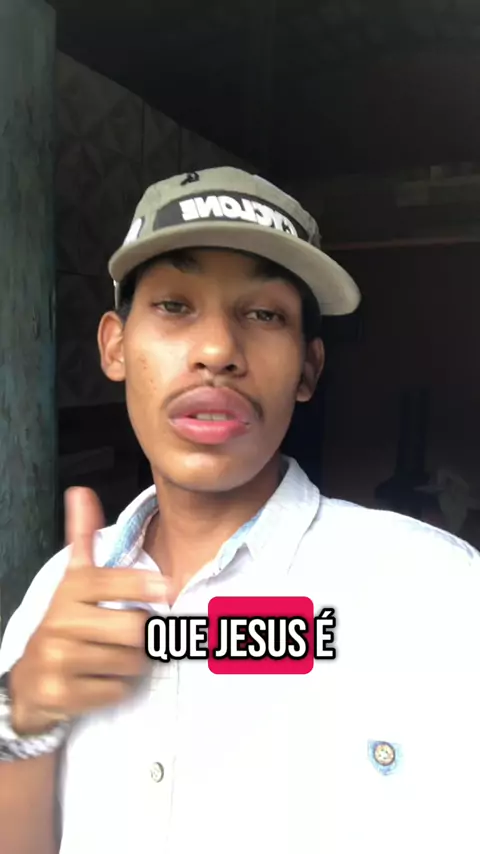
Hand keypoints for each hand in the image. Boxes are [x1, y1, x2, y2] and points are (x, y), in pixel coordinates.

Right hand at [9, 487, 167, 735]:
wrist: (31, 680)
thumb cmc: (66, 623)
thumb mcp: (74, 580)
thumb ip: (83, 538)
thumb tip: (80, 491)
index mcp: (69, 591)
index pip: (108, 582)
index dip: (139, 584)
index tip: (166, 586)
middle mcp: (60, 623)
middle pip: (131, 627)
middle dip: (142, 634)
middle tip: (134, 636)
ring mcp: (58, 660)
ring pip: (129, 661)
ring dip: (133, 663)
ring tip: (114, 657)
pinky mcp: (62, 693)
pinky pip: (116, 690)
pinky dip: (119, 688)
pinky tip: (102, 679)